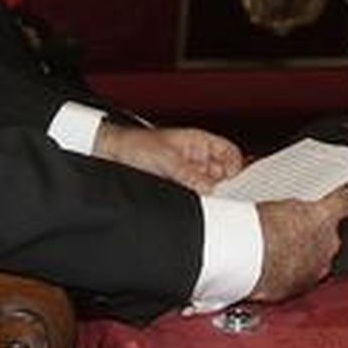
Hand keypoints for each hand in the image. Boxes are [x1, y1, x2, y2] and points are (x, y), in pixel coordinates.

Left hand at [93, 124, 244, 193]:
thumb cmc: (135, 145)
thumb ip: (189, 174)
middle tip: (217, 198)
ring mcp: (188, 173)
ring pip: (209, 187)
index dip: (235, 167)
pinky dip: (195, 201)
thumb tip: (209, 190)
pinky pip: (194, 196)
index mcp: (199, 142)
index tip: (233, 183)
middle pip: (222, 174)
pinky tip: (192, 205)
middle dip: (222, 186)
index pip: (230, 154)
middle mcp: (196, 158)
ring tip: (201, 201)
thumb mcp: (166, 159)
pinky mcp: (178, 186)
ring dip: (207, 195)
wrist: (111, 154)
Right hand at [246, 189, 347, 302]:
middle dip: (316, 232)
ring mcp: (317, 268)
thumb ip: (296, 207)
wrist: (243, 259)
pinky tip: (275, 264)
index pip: (347, 202)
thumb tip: (295, 207)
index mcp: (325, 216)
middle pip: (331, 234)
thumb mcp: (276, 204)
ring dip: (305, 253)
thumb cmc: (257, 227)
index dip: (343, 200)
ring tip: (279, 247)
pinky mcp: (302, 286)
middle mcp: (328, 244)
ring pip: (318, 257)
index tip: (340, 198)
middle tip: (292, 226)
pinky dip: (293, 271)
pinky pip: (304, 276)